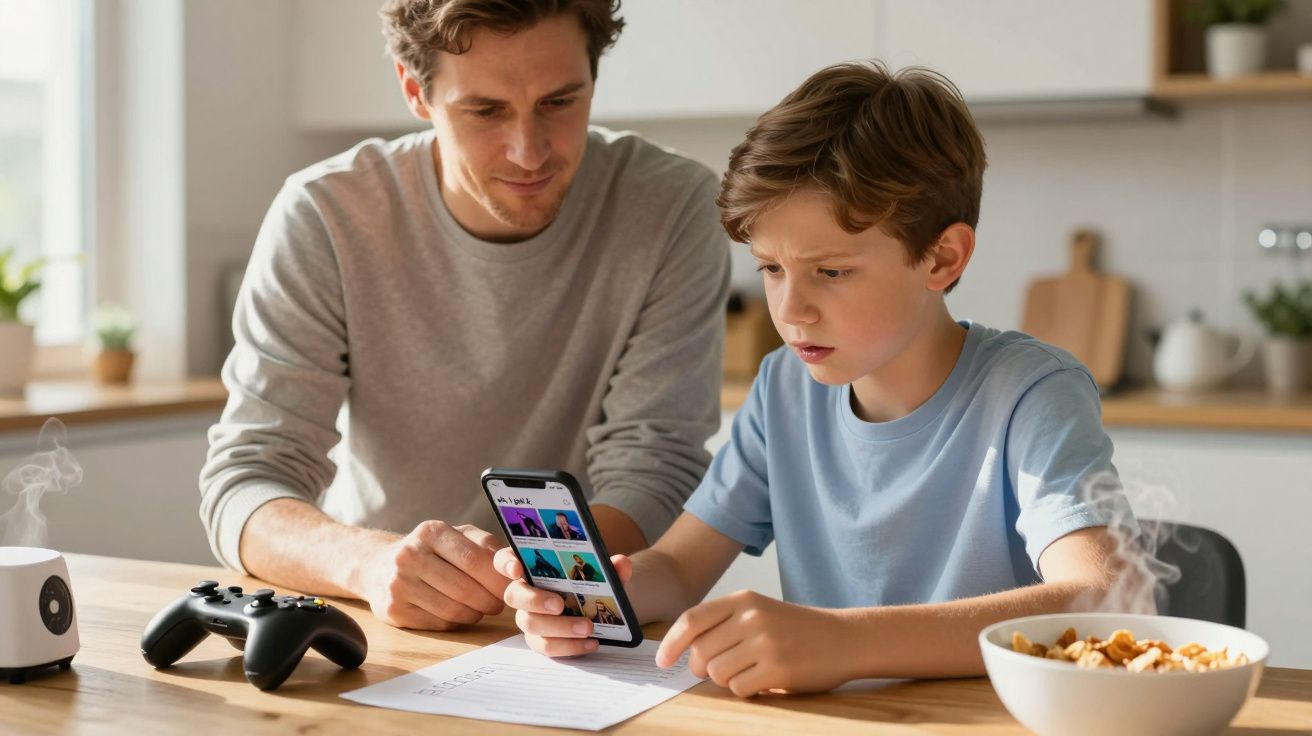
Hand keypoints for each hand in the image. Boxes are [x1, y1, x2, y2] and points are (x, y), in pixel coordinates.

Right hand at [355, 520, 507, 630]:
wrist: (379, 566)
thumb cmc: (432, 551)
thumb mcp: (459, 536)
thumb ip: (490, 547)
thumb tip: (516, 567)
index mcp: (431, 531)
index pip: (474, 560)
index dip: (498, 579)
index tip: (512, 587)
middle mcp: (410, 555)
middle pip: (465, 588)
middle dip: (490, 600)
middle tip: (498, 602)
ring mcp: (399, 584)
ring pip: (454, 609)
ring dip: (476, 613)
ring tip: (480, 607)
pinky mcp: (394, 610)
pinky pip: (439, 623)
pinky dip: (457, 621)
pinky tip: (458, 612)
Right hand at [496, 546, 632, 656]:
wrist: (604, 609)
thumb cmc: (594, 585)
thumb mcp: (606, 575)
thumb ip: (612, 568)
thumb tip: (621, 563)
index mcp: (532, 568)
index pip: (507, 560)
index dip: (507, 563)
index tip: (517, 567)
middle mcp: (524, 592)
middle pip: (514, 595)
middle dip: (535, 599)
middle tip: (559, 604)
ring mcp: (529, 618)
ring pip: (530, 624)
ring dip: (559, 627)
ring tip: (587, 628)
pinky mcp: (539, 640)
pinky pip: (546, 646)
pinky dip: (569, 646)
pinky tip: (591, 643)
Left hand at [654, 590, 853, 696]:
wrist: (845, 638)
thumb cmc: (797, 629)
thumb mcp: (760, 611)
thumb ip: (724, 623)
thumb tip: (682, 651)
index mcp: (743, 600)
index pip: (692, 620)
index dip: (672, 642)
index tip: (662, 660)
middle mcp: (751, 618)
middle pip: (700, 653)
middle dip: (703, 668)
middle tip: (723, 669)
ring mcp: (764, 643)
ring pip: (716, 674)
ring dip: (727, 680)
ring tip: (750, 672)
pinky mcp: (778, 669)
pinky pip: (739, 689)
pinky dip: (747, 691)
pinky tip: (765, 681)